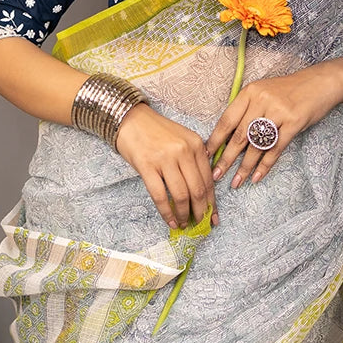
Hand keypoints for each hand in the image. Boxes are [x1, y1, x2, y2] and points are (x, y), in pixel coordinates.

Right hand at [116, 104, 217, 230]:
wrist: (129, 119)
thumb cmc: (156, 132)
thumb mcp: (182, 140)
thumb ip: (194, 160)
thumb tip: (202, 193)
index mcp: (196, 144)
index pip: (208, 179)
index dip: (212, 201)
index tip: (214, 216)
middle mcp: (183, 151)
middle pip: (197, 189)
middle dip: (201, 211)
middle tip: (200, 224)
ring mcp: (165, 158)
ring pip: (181, 195)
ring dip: (184, 214)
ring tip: (184, 223)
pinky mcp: (147, 166)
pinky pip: (160, 195)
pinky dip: (167, 212)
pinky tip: (171, 221)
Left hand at [205, 61, 342, 188]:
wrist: (320, 83)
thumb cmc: (289, 91)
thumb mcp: (264, 92)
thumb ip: (247, 110)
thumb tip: (228, 139)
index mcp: (249, 92)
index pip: (227, 120)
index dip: (215, 140)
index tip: (206, 156)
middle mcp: (261, 100)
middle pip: (239, 135)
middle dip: (226, 159)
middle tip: (215, 175)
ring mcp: (278, 111)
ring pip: (256, 145)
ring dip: (244, 167)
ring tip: (236, 182)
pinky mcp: (294, 122)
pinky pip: (275, 149)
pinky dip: (265, 165)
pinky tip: (256, 177)